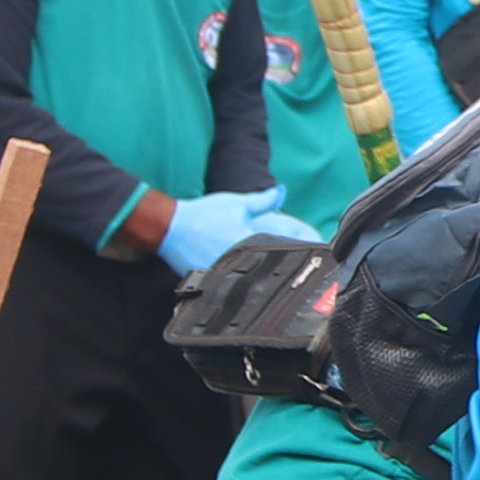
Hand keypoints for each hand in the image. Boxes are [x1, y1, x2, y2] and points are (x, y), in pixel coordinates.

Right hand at [159, 187, 291, 276]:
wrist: (171, 228)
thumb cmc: (203, 214)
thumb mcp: (236, 204)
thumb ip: (262, 201)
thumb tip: (282, 193)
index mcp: (250, 241)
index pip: (281, 251)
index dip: (296, 254)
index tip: (308, 256)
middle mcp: (240, 259)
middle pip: (269, 271)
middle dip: (280, 270)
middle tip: (292, 272)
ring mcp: (226, 273)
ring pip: (252, 282)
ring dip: (261, 280)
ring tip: (269, 281)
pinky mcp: (213, 282)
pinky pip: (232, 287)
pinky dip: (240, 286)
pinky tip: (244, 285)